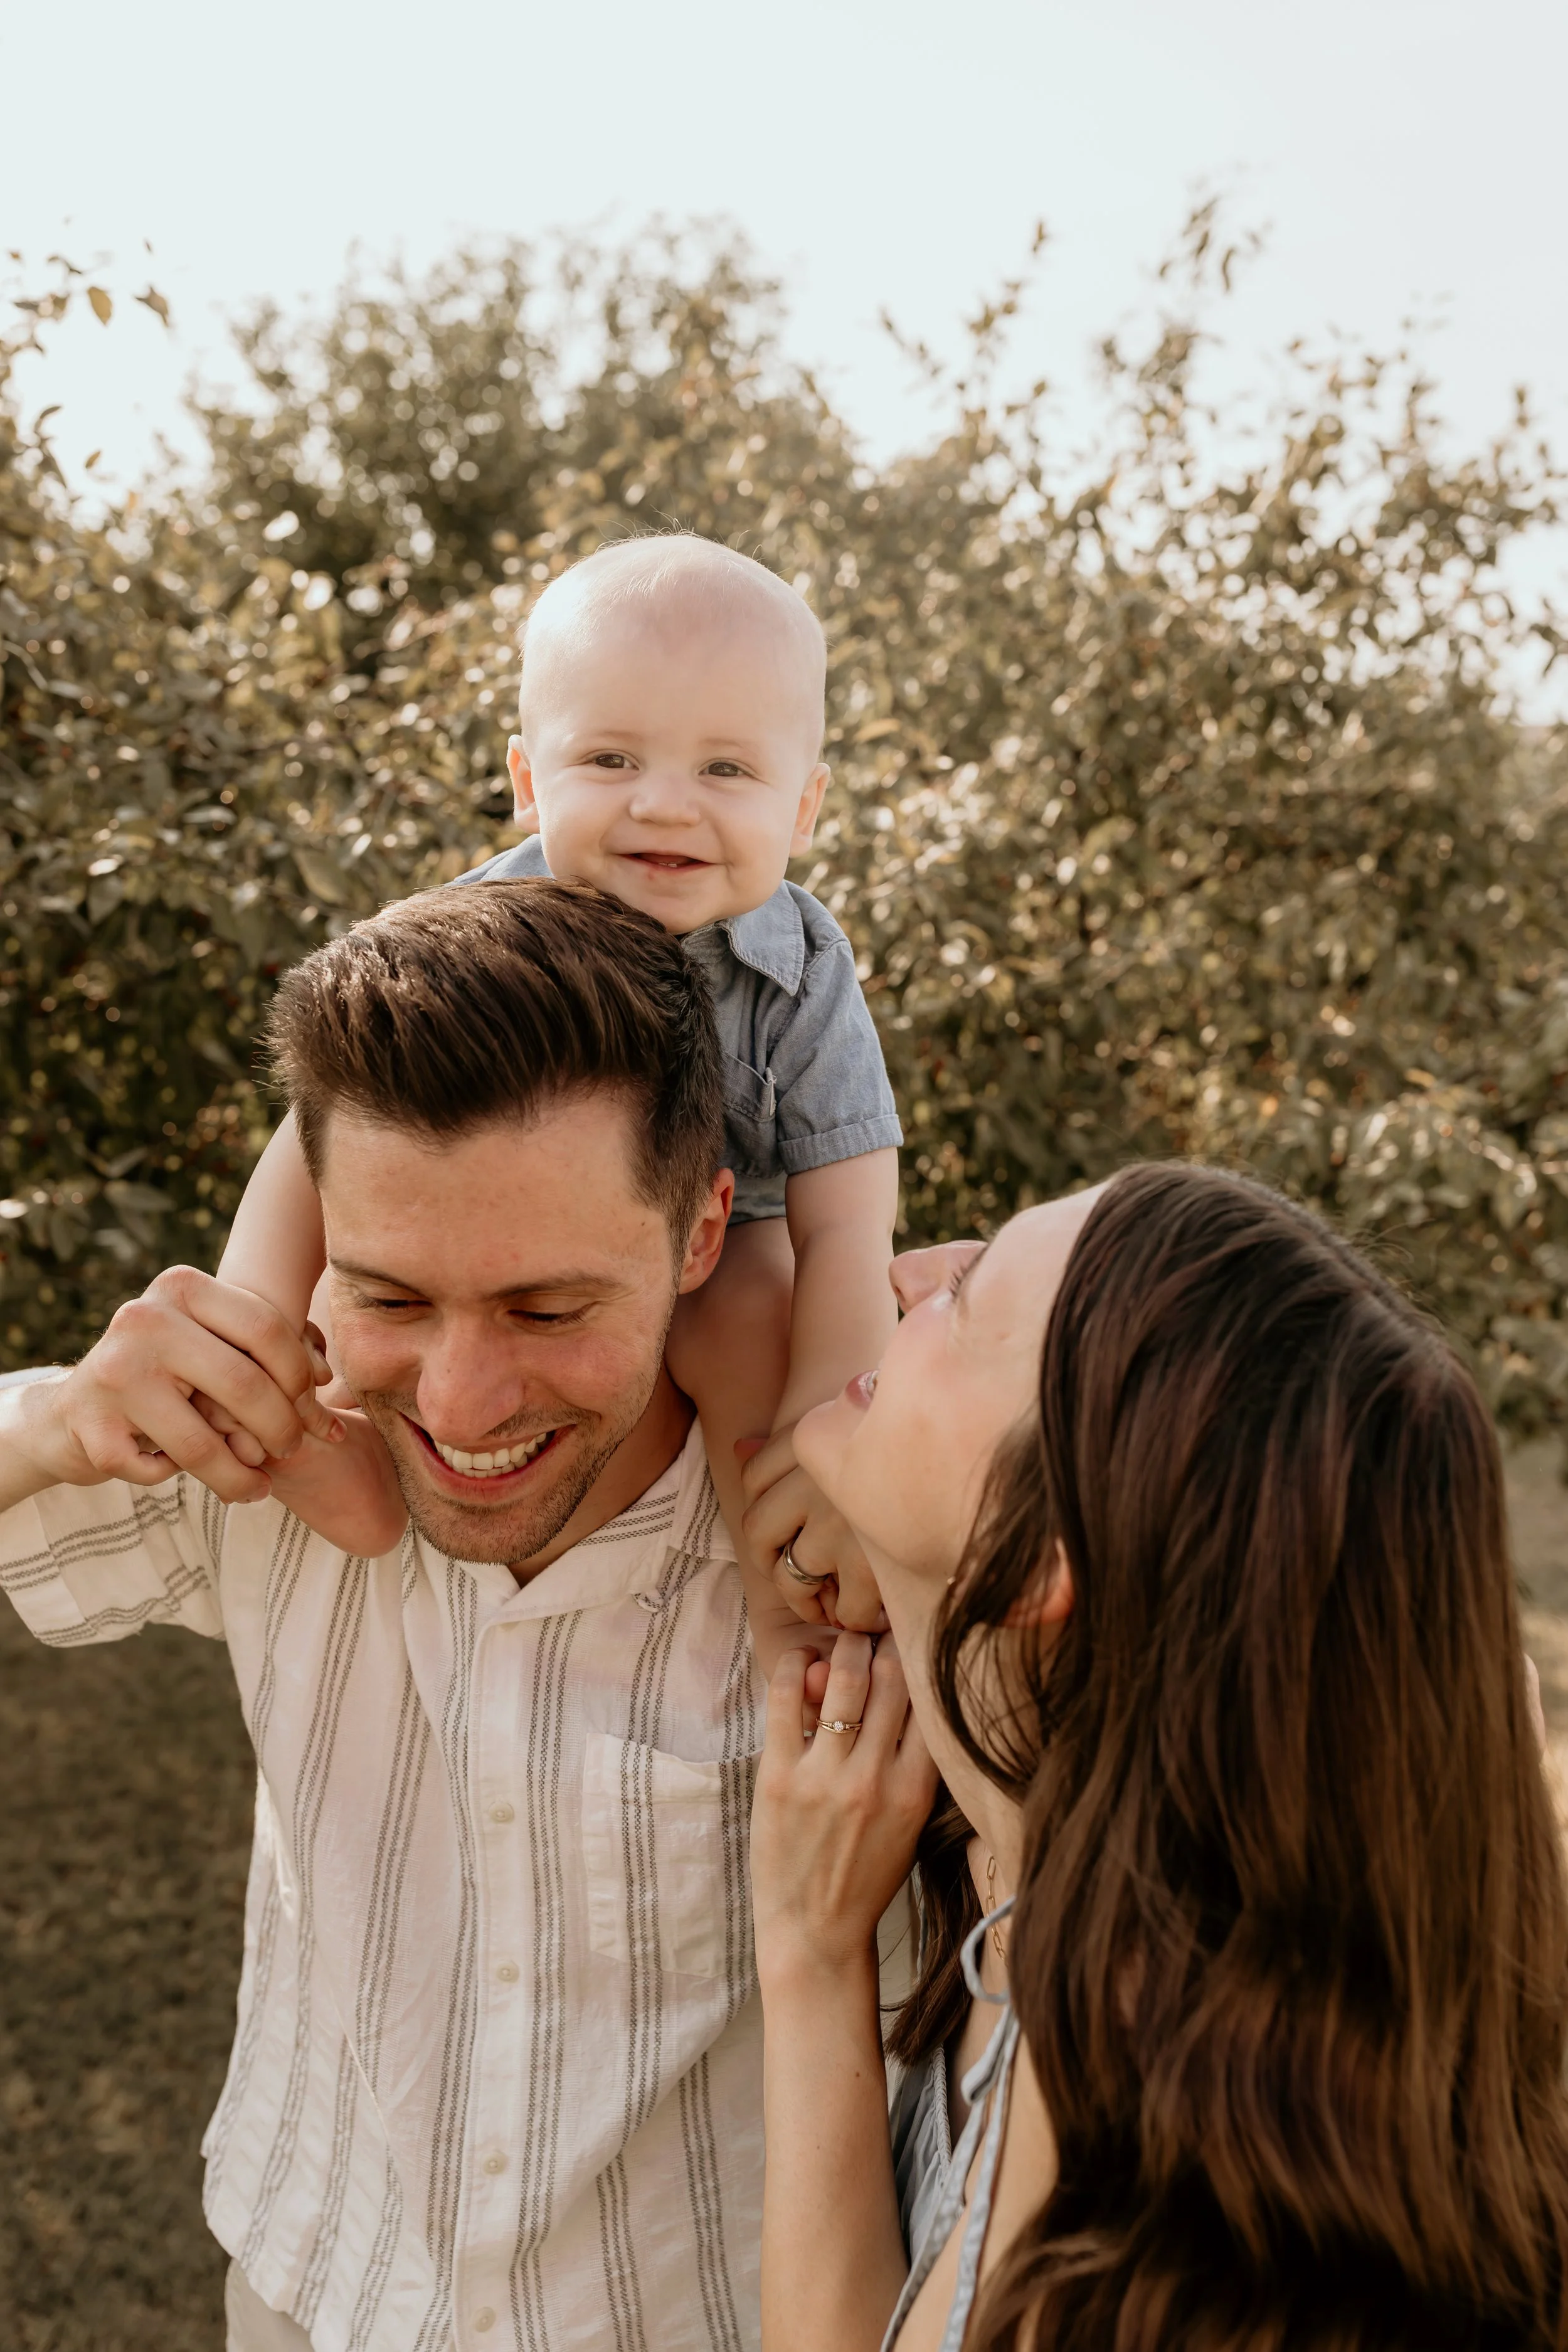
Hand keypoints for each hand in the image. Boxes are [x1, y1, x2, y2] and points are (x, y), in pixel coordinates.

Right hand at [40, 1266, 342, 1503]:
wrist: (72, 1409)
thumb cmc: (165, 1373)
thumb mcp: (207, 1341)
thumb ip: (261, 1349)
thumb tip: (329, 1380)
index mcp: (181, 1287)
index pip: (265, 1328)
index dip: (301, 1377)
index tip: (312, 1408)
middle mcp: (143, 1319)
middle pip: (243, 1385)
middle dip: (281, 1429)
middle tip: (291, 1449)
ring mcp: (112, 1373)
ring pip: (202, 1443)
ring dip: (240, 1477)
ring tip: (257, 1488)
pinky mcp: (91, 1428)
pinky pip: (160, 1471)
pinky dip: (173, 1477)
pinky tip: (174, 1470)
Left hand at [740, 1428, 885, 1631]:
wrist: (966, 1432)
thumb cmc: (903, 1436)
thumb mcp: (845, 1425)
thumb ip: (787, 1441)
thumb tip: (738, 1445)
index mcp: (807, 1437)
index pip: (750, 1478)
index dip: (767, 1507)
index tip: (787, 1524)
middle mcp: (818, 1476)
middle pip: (757, 1529)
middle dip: (772, 1557)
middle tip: (800, 1572)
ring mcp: (842, 1519)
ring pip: (792, 1575)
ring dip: (807, 1595)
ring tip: (832, 1597)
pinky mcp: (872, 1558)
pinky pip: (847, 1608)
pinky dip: (853, 1616)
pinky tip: (870, 1607)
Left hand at [751, 1632, 936, 1983]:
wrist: (817, 1932)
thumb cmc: (867, 1873)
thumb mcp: (910, 1821)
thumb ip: (910, 1759)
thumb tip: (897, 1684)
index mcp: (917, 1790)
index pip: (933, 1701)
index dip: (927, 1660)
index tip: (919, 1640)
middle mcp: (874, 1778)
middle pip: (892, 1677)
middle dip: (887, 1641)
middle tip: (880, 1631)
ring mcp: (825, 1777)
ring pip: (844, 1677)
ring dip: (847, 1647)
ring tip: (846, 1643)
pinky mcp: (779, 1777)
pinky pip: (786, 1699)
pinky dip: (794, 1666)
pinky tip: (802, 1660)